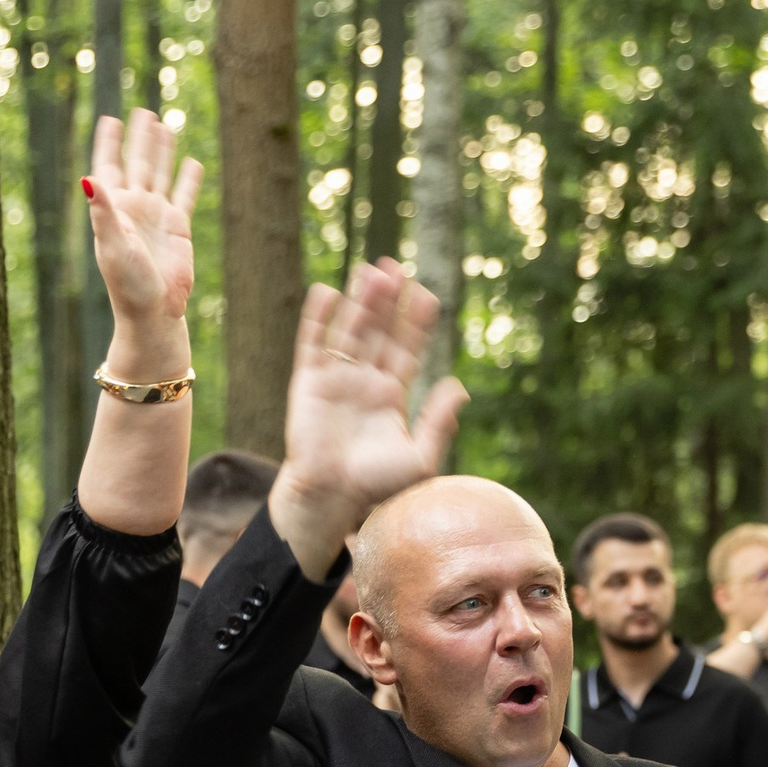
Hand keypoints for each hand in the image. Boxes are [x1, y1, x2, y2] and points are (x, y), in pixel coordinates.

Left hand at [85, 111, 201, 347]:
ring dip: (162, 151)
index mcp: (114, 207)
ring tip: (164, 126)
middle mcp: (135, 207)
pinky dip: (188, 179)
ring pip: (161, 174)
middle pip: (138, 163)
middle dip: (140, 139)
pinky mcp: (179, 228)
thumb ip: (102, 209)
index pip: (109, 165)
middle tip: (142, 112)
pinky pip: (184, 196)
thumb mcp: (112, 244)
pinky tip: (192, 162)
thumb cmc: (127, 283)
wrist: (154, 311)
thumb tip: (87, 177)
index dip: (109, 143)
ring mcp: (157, 216)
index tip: (109, 119)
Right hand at [271, 260, 468, 568]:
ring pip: (350, 329)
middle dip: (388, 301)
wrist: (332, 497)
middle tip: (397, 268)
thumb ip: (439, 422)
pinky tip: (328, 292)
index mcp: (391, 394)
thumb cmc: (376, 485)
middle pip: (378, 330)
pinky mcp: (308, 381)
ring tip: (372, 272)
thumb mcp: (420, 457)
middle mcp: (364, 380)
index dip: (416, 322)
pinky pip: (313, 343)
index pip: (406, 348)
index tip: (427, 295)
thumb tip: (459, 386)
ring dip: (360, 301)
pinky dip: (319, 318)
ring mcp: (336, 378)